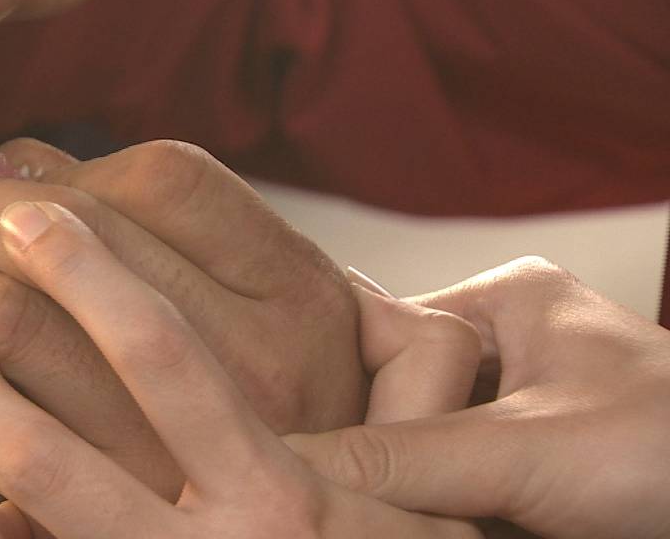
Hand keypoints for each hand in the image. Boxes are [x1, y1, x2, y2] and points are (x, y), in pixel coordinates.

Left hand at [0, 140, 366, 500]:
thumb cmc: (310, 411)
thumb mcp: (299, 312)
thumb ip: (192, 237)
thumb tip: (13, 163)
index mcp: (299, 297)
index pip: (159, 178)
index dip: (53, 167)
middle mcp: (252, 370)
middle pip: (68, 236)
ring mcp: (184, 454)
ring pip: (6, 330)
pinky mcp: (124, 528)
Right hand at [287, 257, 669, 538]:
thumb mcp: (526, 450)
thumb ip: (402, 459)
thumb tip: (287, 471)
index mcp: (500, 302)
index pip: (374, 333)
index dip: (328, 386)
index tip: (290, 438)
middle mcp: (503, 349)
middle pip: (393, 401)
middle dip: (376, 452)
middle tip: (348, 495)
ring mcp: (518, 417)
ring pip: (419, 453)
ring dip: (406, 490)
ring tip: (399, 511)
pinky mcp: (531, 473)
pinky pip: (453, 488)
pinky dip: (435, 512)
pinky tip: (427, 521)